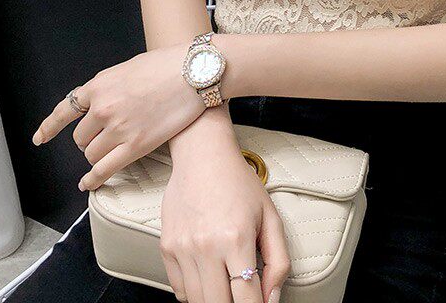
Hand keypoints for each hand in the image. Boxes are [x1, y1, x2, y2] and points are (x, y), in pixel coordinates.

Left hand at [32, 43, 203, 189]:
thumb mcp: (129, 68)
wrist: (196, 72)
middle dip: (91, 138)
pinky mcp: (136, 146)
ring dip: (99, 154)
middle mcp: (103, 108)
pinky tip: (89, 184)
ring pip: (92, 154)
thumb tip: (100, 103)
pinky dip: (93, 179)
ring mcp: (118, 128)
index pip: (65, 110)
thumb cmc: (169, 65)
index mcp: (100, 85)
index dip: (49, 127)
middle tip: (108, 136)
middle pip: (81, 137)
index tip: (40, 138)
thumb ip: (109, 87)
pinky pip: (104, 169)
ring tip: (116, 149)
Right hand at [161, 123, 290, 302]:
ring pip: (198, 302)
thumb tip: (272, 298)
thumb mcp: (270, 216)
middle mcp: (207, 246)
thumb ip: (278, 260)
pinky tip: (209, 277)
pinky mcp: (167, 247)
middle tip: (242, 296)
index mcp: (237, 239)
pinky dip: (195, 293)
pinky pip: (180, 290)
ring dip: (215, 300)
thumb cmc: (239, 183)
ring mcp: (183, 248)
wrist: (203, 156)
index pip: (246, 299)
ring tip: (227, 285)